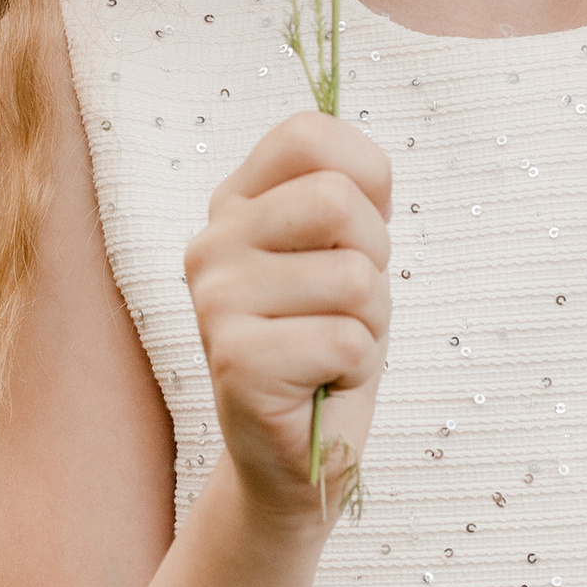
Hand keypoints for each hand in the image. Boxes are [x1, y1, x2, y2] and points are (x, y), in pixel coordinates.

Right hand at [184, 112, 392, 527]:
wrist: (299, 451)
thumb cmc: (329, 342)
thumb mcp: (345, 252)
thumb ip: (346, 196)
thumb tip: (364, 176)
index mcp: (235, 203)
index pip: (308, 134)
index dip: (365, 176)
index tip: (356, 233)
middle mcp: (212, 243)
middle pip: (336, 199)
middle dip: (374, 259)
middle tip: (348, 305)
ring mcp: (215, 301)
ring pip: (353, 278)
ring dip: (369, 324)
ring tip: (332, 349)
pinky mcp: (235, 361)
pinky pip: (345, 340)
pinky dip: (356, 368)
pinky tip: (320, 383)